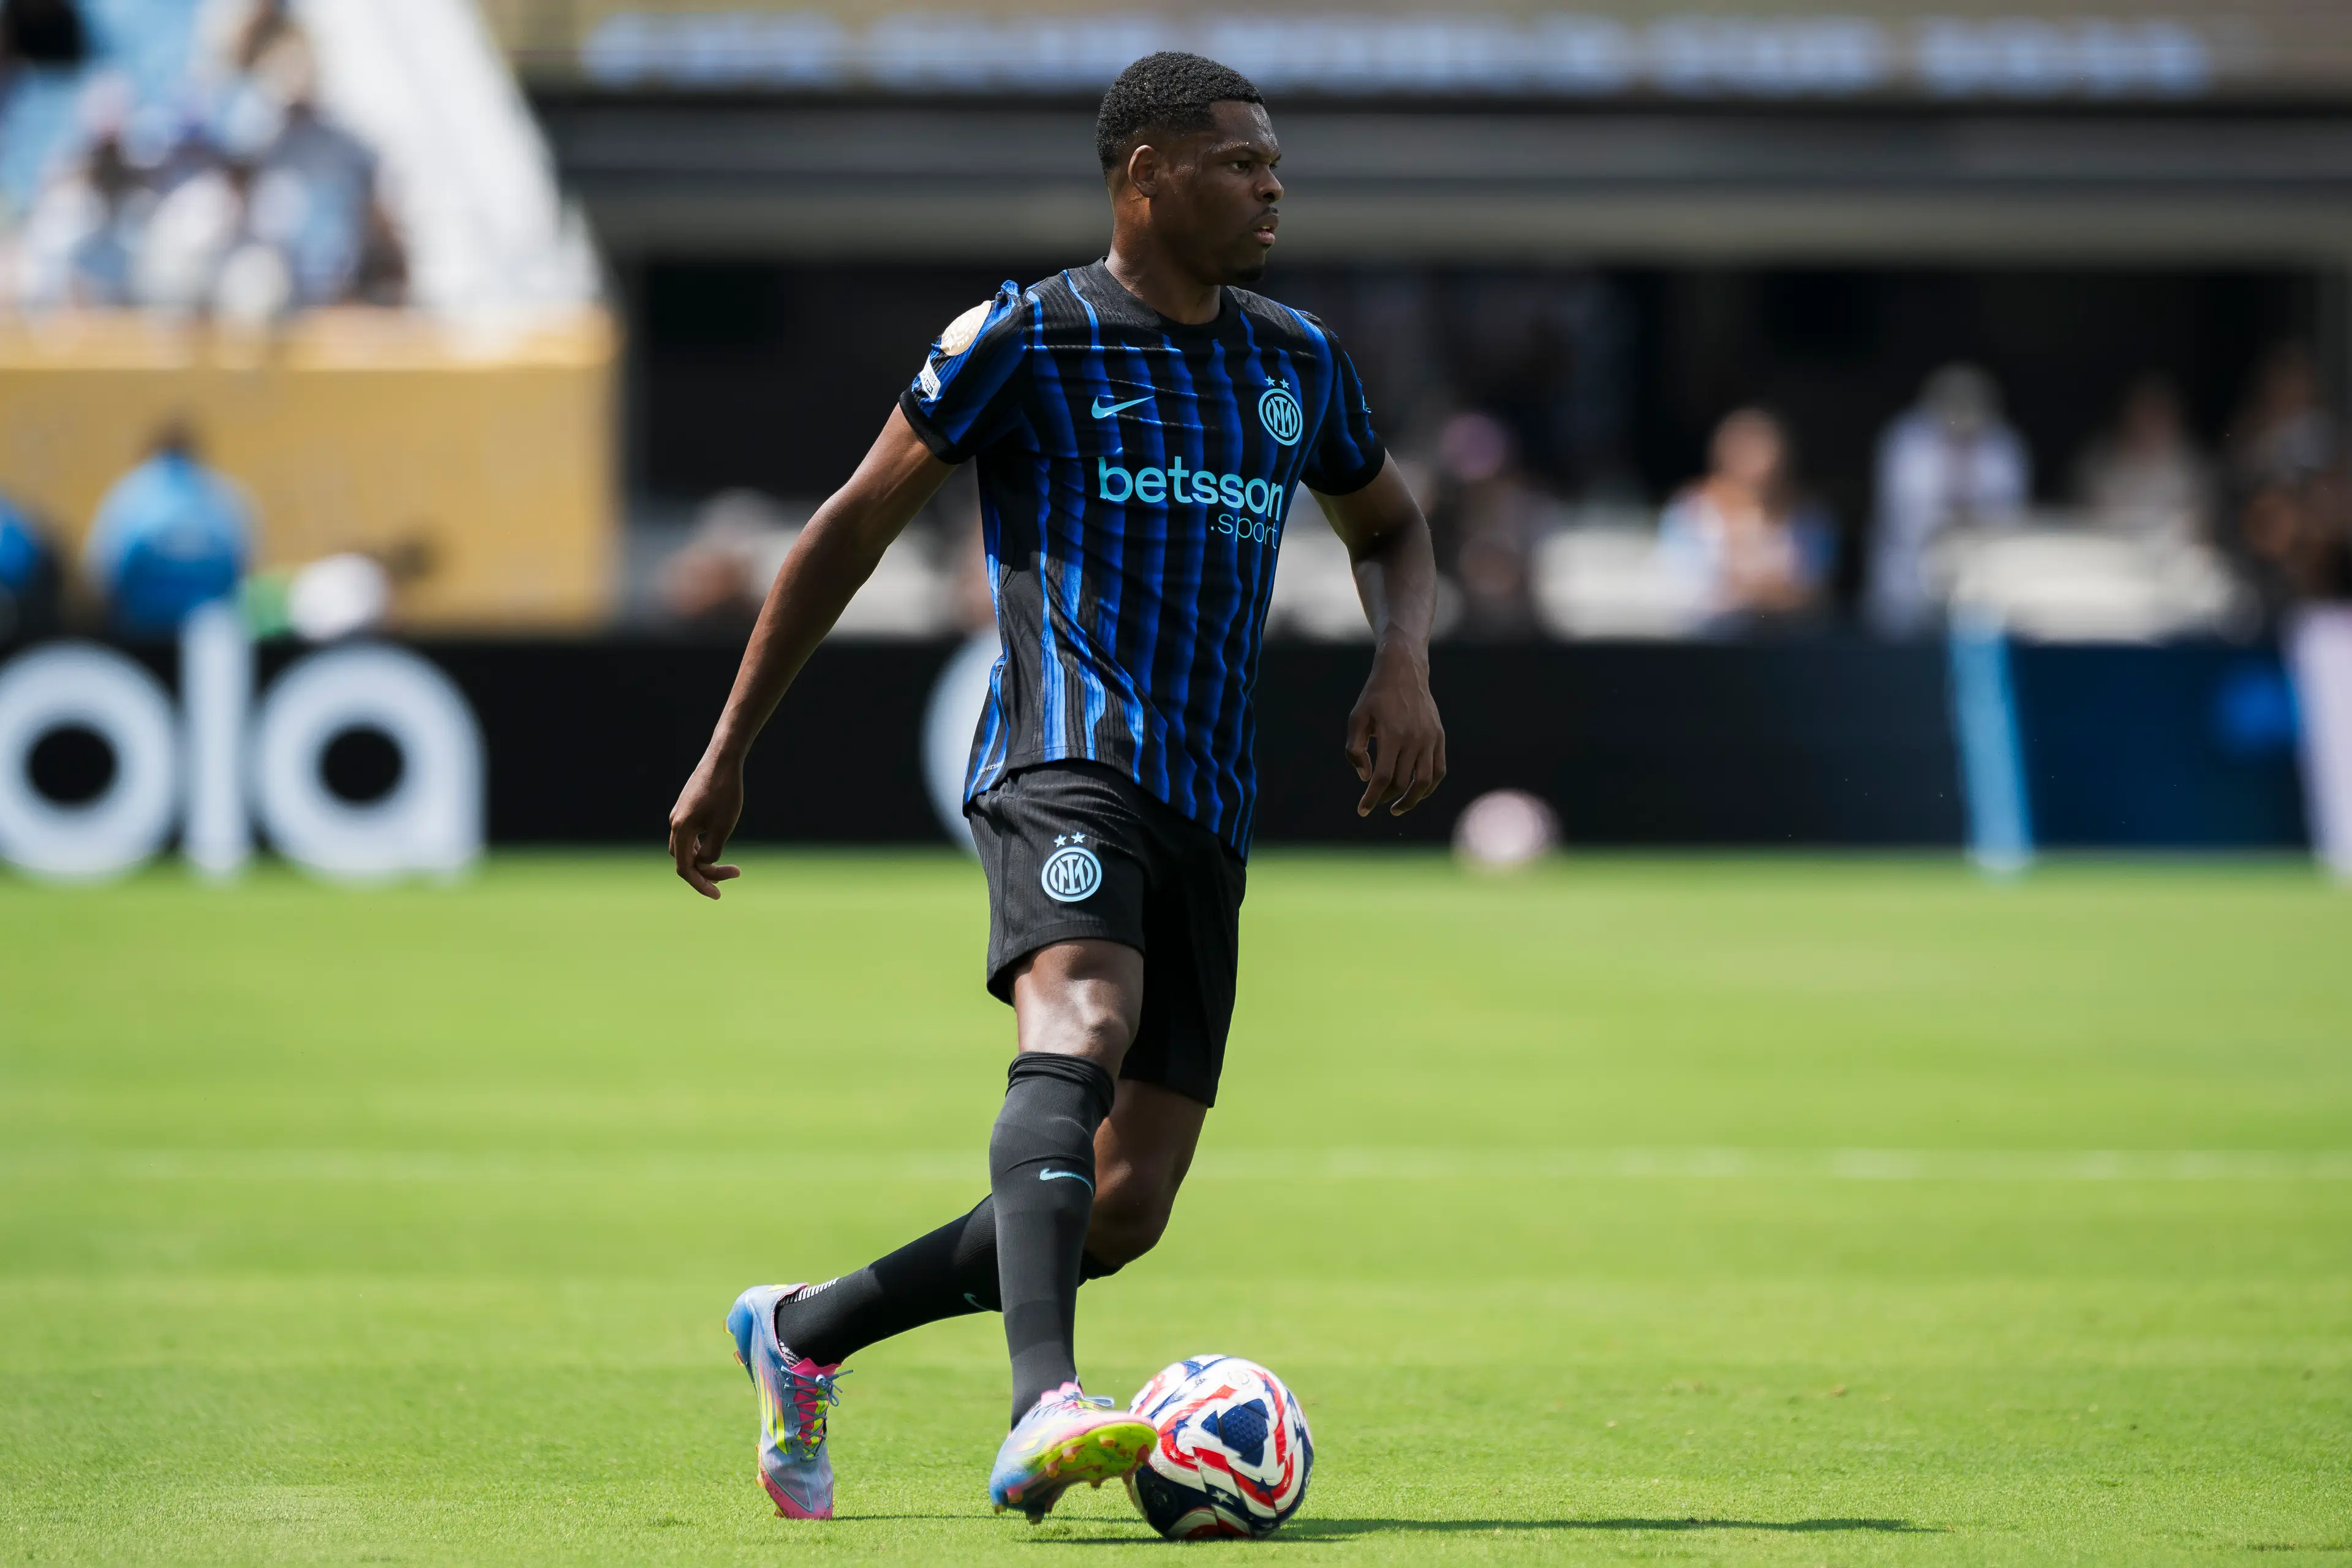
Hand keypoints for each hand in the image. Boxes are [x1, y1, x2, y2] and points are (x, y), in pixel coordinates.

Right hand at [668, 753, 745, 898]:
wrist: (723, 758)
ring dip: (704, 859)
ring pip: (686, 847)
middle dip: (705, 873)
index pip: (686, 868)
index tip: (719, 895)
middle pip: (684, 859)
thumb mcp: (724, 826)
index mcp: (681, 829)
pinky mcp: (686, 806)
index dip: (701, 885)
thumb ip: (712, 851)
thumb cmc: (726, 792)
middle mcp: (675, 822)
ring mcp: (679, 813)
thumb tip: (704, 864)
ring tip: (728, 866)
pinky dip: (702, 845)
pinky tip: (717, 844)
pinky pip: (689, 833)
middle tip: (733, 873)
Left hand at [1344, 645, 1446, 817]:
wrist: (1404, 671)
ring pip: (1424, 782)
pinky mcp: (1439, 738)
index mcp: (1391, 734)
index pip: (1383, 777)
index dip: (1371, 798)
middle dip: (1386, 798)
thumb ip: (1355, 750)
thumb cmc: (1375, 697)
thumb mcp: (1356, 719)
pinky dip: (1429, 787)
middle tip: (1375, 801)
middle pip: (1402, 782)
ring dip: (1410, 800)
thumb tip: (1365, 778)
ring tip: (1397, 808)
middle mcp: (1414, 739)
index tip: (1362, 810)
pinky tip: (1416, 793)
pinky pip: (1438, 770)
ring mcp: (1430, 739)